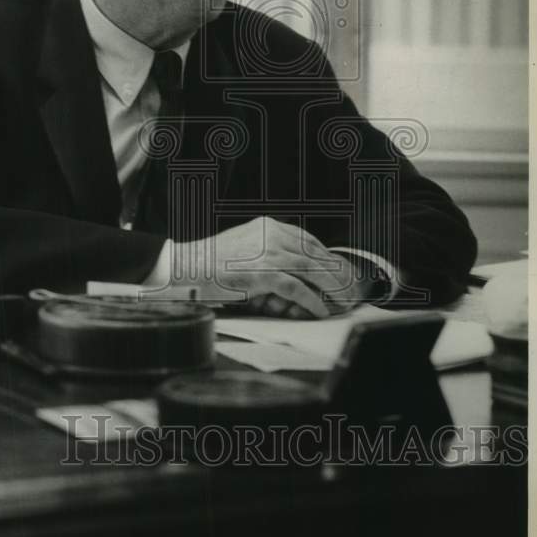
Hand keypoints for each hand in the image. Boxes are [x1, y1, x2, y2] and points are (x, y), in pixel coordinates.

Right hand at [174, 217, 373, 318]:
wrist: (188, 266)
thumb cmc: (212, 261)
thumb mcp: (244, 243)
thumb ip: (267, 248)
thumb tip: (293, 265)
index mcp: (268, 226)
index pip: (307, 239)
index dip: (326, 256)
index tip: (338, 269)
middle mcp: (271, 235)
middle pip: (315, 253)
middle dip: (335, 271)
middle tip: (348, 286)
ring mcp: (268, 254)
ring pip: (312, 269)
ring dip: (331, 286)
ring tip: (342, 299)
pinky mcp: (263, 274)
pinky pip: (297, 289)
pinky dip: (311, 301)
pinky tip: (319, 310)